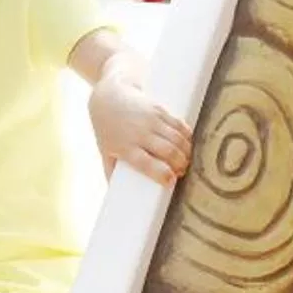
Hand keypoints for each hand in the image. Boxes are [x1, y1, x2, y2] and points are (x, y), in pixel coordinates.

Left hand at [90, 72, 192, 186]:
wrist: (108, 97)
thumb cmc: (107, 129)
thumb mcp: (105, 152)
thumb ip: (112, 172)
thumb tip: (117, 196)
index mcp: (126, 147)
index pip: (147, 164)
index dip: (163, 174)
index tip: (171, 181)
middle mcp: (139, 133)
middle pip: (168, 151)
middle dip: (180, 164)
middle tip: (181, 171)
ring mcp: (150, 120)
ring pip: (177, 138)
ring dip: (186, 152)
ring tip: (185, 160)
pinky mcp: (159, 109)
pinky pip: (179, 124)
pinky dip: (187, 136)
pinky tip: (187, 144)